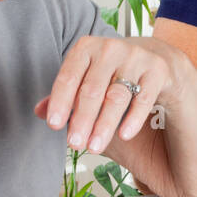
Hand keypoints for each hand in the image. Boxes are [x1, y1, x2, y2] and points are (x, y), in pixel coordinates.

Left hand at [35, 36, 185, 153]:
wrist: (152, 58)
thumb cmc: (110, 72)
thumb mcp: (86, 78)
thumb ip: (65, 94)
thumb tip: (39, 111)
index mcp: (86, 48)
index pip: (68, 77)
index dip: (60, 102)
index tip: (54, 126)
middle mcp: (110, 48)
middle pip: (92, 89)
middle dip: (82, 119)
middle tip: (74, 144)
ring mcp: (135, 57)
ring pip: (116, 96)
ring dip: (104, 124)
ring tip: (94, 147)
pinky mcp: (157, 70)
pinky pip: (143, 98)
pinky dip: (132, 118)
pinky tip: (124, 135)